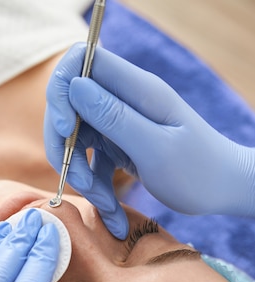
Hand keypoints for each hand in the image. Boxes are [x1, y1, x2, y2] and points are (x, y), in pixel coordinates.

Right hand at [45, 43, 254, 219]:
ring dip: (81, 176)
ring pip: (77, 140)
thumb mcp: (155, 147)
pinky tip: (113, 218)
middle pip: (69, 106)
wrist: (223, 190)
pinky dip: (97, 190)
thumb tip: (74, 87)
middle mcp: (124, 101)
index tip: (64, 127)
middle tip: (81, 181)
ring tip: (106, 207)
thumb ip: (114, 116)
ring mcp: (120, 123)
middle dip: (65, 146)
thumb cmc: (199, 170)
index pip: (81, 61)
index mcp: (136, 89)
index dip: (61, 90)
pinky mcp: (119, 146)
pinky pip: (92, 163)